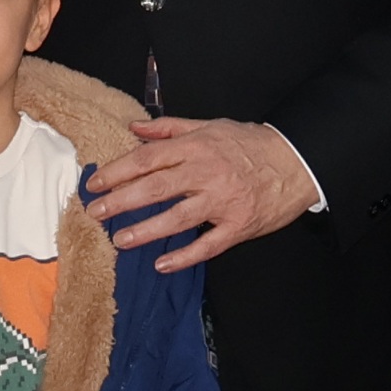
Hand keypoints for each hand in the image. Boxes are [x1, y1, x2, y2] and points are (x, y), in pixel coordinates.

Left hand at [89, 117, 317, 270]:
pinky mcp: (238, 226)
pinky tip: (161, 263)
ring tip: (120, 239)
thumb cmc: (250, 144)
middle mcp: (207, 173)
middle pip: (156, 188)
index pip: (148, 158)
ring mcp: (223, 202)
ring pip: (177, 218)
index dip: (118, 171)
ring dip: (146, 230)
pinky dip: (184, 256)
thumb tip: (135, 127)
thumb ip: (170, 128)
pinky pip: (207, 245)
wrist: (295, 162)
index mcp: (197, 147)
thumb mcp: (210, 126)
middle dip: (121, 201)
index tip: (95, 183)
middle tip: (96, 213)